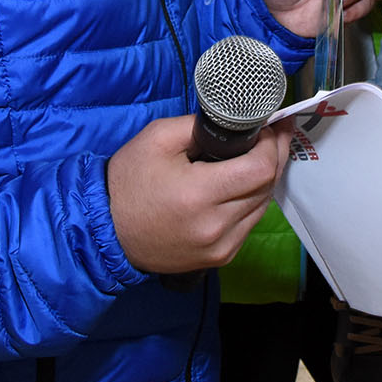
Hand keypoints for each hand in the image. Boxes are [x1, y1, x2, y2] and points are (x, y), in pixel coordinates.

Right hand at [106, 115, 290, 273]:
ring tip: (260, 157)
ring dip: (265, 181)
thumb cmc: (129, 181)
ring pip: (262, 207)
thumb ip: (201, 125)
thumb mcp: (157, 138)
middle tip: (273, 135)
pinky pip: (249, 225)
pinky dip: (252, 203)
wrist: (106, 231)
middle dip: (275, 157)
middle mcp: (214, 226)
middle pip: (266, 187)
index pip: (260, 168)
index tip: (272, 126)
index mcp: (199, 194)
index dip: (273, 144)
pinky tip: (243, 186)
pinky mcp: (218, 258)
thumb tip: (239, 123)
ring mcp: (219, 247)